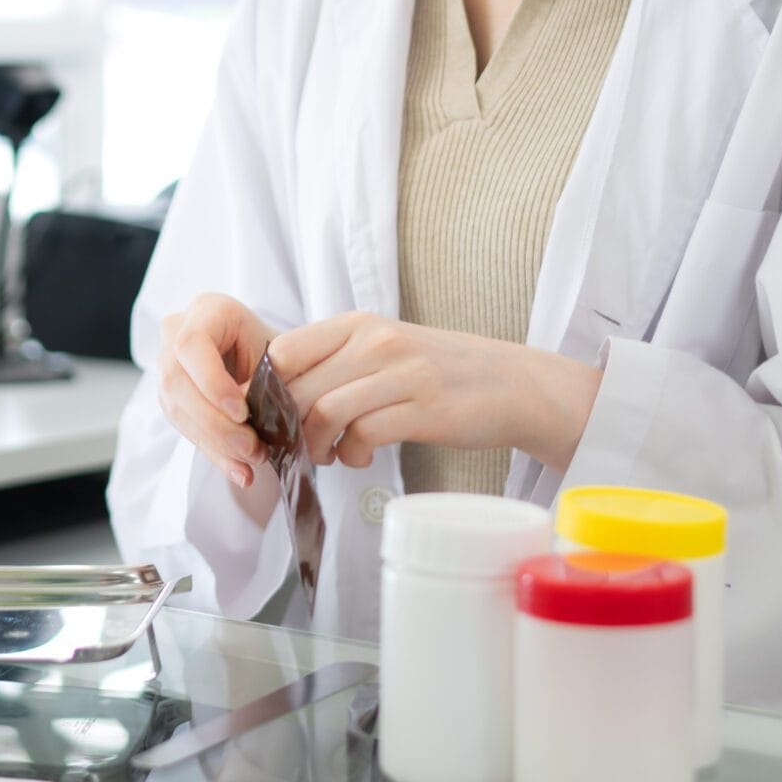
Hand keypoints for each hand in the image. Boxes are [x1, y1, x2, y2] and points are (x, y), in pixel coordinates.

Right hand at [155, 292, 280, 490]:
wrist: (275, 361)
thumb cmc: (285, 352)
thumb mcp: (284, 356)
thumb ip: (269, 379)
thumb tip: (251, 422)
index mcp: (208, 310)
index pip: (192, 344)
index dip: (211, 382)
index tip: (242, 412)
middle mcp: (178, 333)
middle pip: (176, 380)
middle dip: (214, 422)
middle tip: (252, 448)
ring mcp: (169, 366)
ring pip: (176, 407)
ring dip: (215, 441)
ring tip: (252, 462)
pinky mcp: (172, 397)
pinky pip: (184, 428)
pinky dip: (215, 453)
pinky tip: (241, 472)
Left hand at [265, 312, 600, 469]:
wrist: (511, 384)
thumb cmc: (439, 371)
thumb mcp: (384, 348)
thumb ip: (337, 361)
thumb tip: (279, 392)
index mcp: (359, 324)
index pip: (285, 350)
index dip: (270, 390)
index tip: (276, 416)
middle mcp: (377, 342)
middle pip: (300, 388)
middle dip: (290, 428)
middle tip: (301, 446)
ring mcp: (402, 374)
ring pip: (325, 412)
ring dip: (317, 445)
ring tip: (330, 455)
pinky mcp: (424, 409)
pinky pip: (363, 435)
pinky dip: (351, 455)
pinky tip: (360, 457)